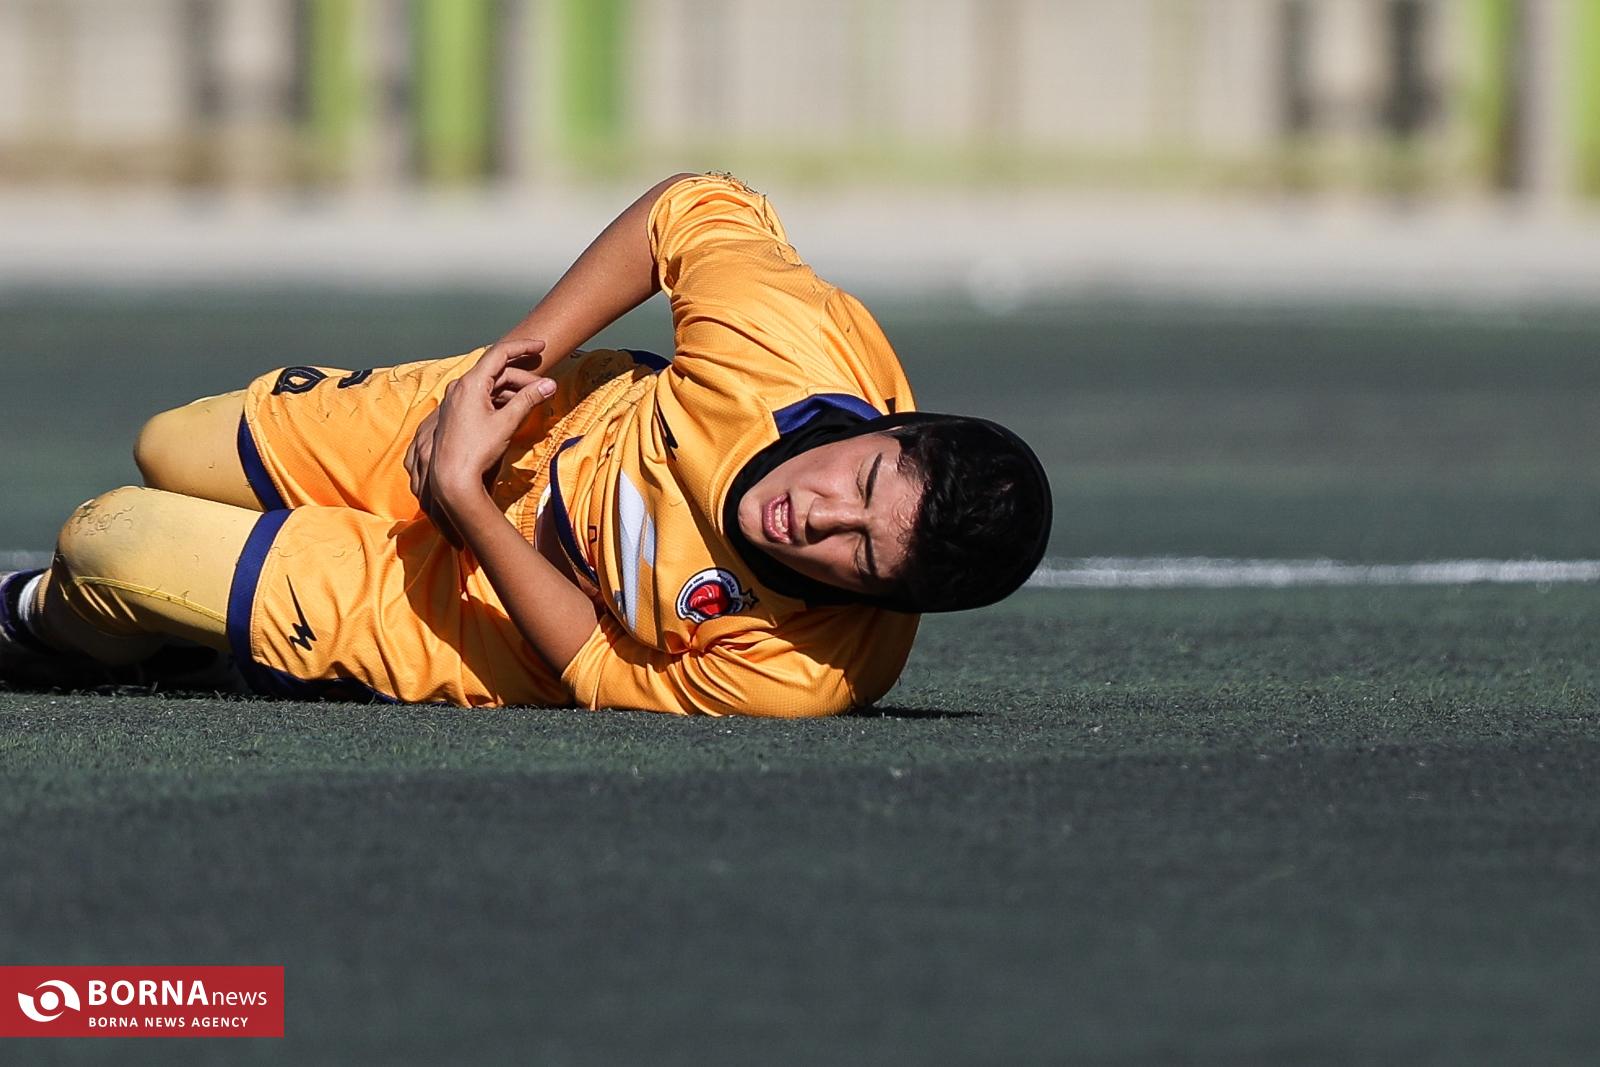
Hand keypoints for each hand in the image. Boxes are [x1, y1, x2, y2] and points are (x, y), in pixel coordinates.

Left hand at [405, 339, 555, 546]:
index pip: (499, 353)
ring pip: (490, 385)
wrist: (452, 476)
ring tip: (532, 401)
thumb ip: (528, 399)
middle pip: (497, 372)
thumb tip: (549, 385)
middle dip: (523, 377)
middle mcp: (460, 387)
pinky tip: (514, 410)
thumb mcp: (507, 422)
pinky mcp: (456, 413)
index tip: (541, 346)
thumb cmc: (476, 450)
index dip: (523, 346)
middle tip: (544, 388)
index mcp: (471, 383)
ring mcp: (456, 400)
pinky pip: (481, 397)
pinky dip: (500, 399)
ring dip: (513, 390)